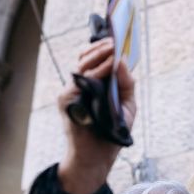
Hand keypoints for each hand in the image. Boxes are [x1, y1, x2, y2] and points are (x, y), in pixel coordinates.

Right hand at [57, 38, 136, 193]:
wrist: (97, 157)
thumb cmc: (111, 132)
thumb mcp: (126, 105)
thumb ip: (126, 84)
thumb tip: (123, 61)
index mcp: (93, 85)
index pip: (95, 59)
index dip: (104, 47)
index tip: (118, 36)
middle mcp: (81, 85)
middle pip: (86, 57)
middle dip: (101, 47)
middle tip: (116, 40)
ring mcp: (72, 91)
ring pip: (83, 64)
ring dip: (99, 54)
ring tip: (113, 48)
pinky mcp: (67, 99)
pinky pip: (81, 80)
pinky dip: (97, 71)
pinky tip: (109, 66)